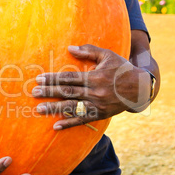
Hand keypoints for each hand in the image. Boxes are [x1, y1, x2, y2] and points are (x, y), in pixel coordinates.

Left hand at [32, 44, 151, 129]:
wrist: (140, 89)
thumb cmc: (122, 69)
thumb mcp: (108, 56)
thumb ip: (89, 51)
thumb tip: (70, 48)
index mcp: (95, 77)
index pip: (69, 78)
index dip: (53, 78)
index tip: (40, 79)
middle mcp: (94, 92)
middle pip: (67, 92)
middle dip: (49, 92)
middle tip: (34, 93)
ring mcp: (97, 105)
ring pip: (72, 107)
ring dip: (54, 109)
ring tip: (39, 109)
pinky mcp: (99, 115)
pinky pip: (82, 120)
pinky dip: (68, 124)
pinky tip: (55, 126)